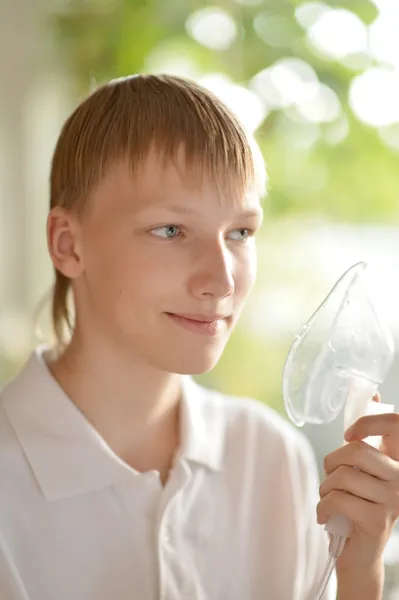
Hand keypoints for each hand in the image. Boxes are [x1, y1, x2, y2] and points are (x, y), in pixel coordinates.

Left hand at [317, 404, 398, 576]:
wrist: (359, 556)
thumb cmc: (356, 505)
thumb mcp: (364, 469)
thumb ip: (368, 438)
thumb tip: (373, 392)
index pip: (396, 424)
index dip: (369, 421)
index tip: (349, 434)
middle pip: (357, 449)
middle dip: (332, 462)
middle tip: (331, 477)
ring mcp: (393, 500)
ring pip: (343, 474)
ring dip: (325, 487)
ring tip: (329, 498)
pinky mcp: (377, 520)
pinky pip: (337, 498)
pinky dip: (322, 506)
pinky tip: (326, 515)